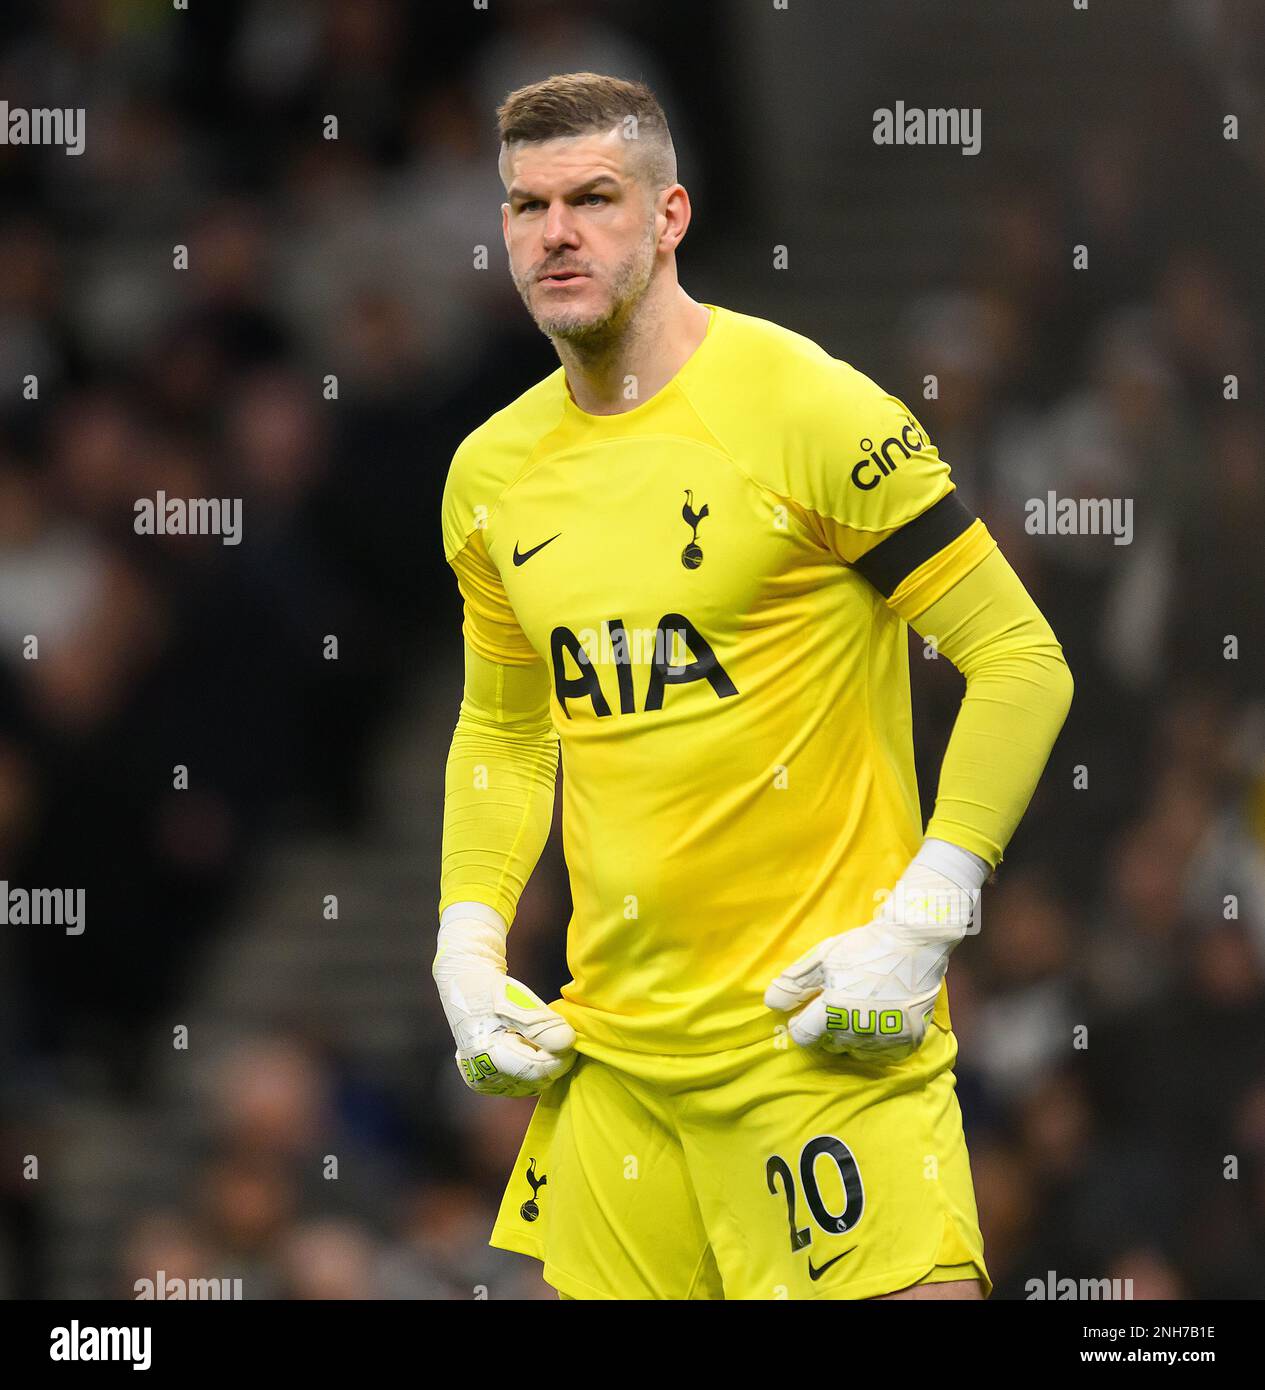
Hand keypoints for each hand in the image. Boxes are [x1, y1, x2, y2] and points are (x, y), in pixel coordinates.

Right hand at [433, 909, 576, 1096]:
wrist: (465, 986)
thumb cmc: (490, 990)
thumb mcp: (517, 1002)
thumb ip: (542, 1025)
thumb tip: (568, 1043)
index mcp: (487, 1058)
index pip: (539, 1070)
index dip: (561, 1056)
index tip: (570, 1035)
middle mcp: (482, 1078)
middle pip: (537, 1080)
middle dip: (553, 1058)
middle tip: (554, 1030)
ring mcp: (484, 1083)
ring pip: (532, 1084)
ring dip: (543, 1062)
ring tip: (536, 1035)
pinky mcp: (488, 1082)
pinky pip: (523, 1083)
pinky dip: (532, 1066)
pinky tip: (527, 1045)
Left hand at [764, 860, 977, 1061]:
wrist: (915, 944)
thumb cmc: (864, 947)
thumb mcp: (823, 958)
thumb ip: (795, 984)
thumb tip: (771, 1004)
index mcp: (833, 1011)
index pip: (802, 1035)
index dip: (802, 1022)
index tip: (810, 1010)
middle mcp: (858, 1031)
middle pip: (829, 1044)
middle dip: (828, 1028)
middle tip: (841, 1002)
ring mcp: (885, 1039)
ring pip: (856, 1050)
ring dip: (853, 1035)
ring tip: (862, 1007)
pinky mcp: (908, 1042)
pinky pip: (882, 1053)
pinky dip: (878, 1040)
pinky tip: (881, 1017)